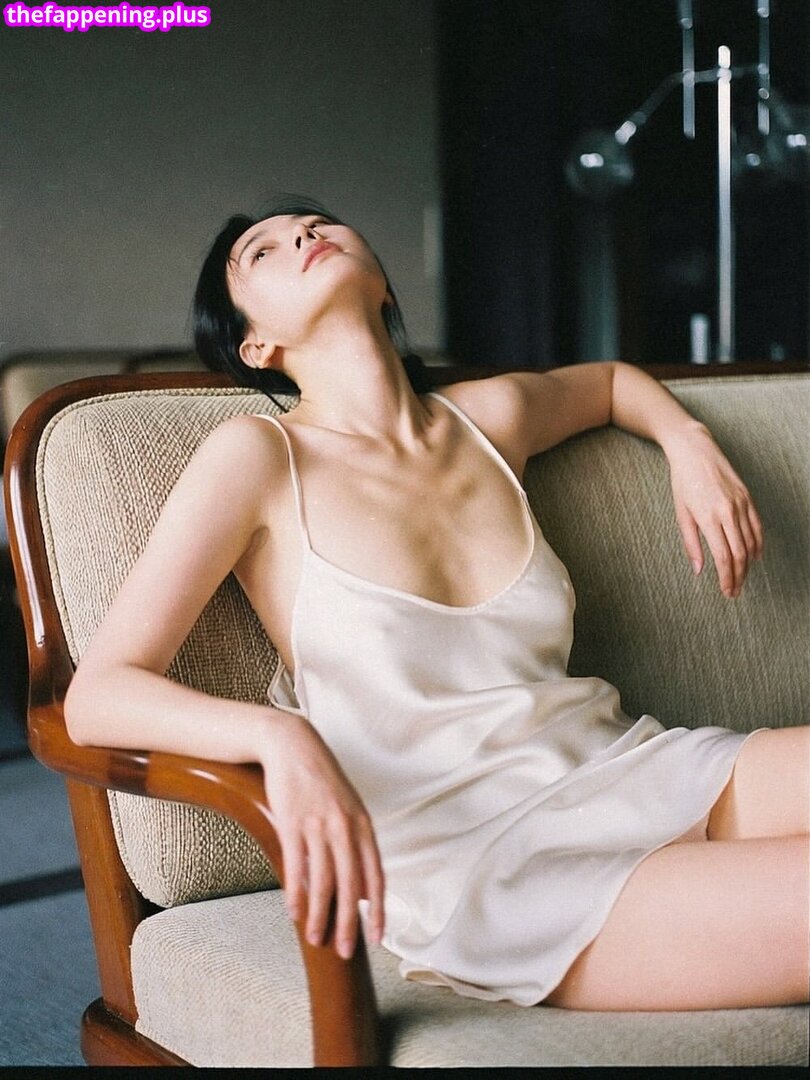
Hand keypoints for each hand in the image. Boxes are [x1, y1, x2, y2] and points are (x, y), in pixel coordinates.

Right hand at [257, 712, 384, 958]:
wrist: (292, 744)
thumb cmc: (321, 779)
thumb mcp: (349, 808)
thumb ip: (358, 845)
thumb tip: (366, 888)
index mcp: (363, 825)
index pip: (376, 876)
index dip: (378, 909)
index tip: (377, 938)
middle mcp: (345, 827)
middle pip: (351, 885)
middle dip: (349, 922)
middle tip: (345, 951)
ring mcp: (318, 825)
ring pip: (323, 881)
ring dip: (319, 914)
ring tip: (315, 937)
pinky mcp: (292, 822)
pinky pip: (296, 867)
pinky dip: (296, 893)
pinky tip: (294, 912)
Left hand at [665, 423, 763, 597]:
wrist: (695, 451)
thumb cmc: (683, 483)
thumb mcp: (681, 514)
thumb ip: (691, 543)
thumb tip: (699, 570)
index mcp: (709, 518)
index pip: (723, 557)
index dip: (727, 578)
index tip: (727, 591)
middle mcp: (728, 511)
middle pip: (740, 554)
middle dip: (738, 576)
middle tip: (734, 591)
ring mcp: (740, 503)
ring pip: (751, 542)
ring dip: (748, 564)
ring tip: (742, 578)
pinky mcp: (747, 496)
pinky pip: (757, 525)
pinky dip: (758, 543)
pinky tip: (755, 556)